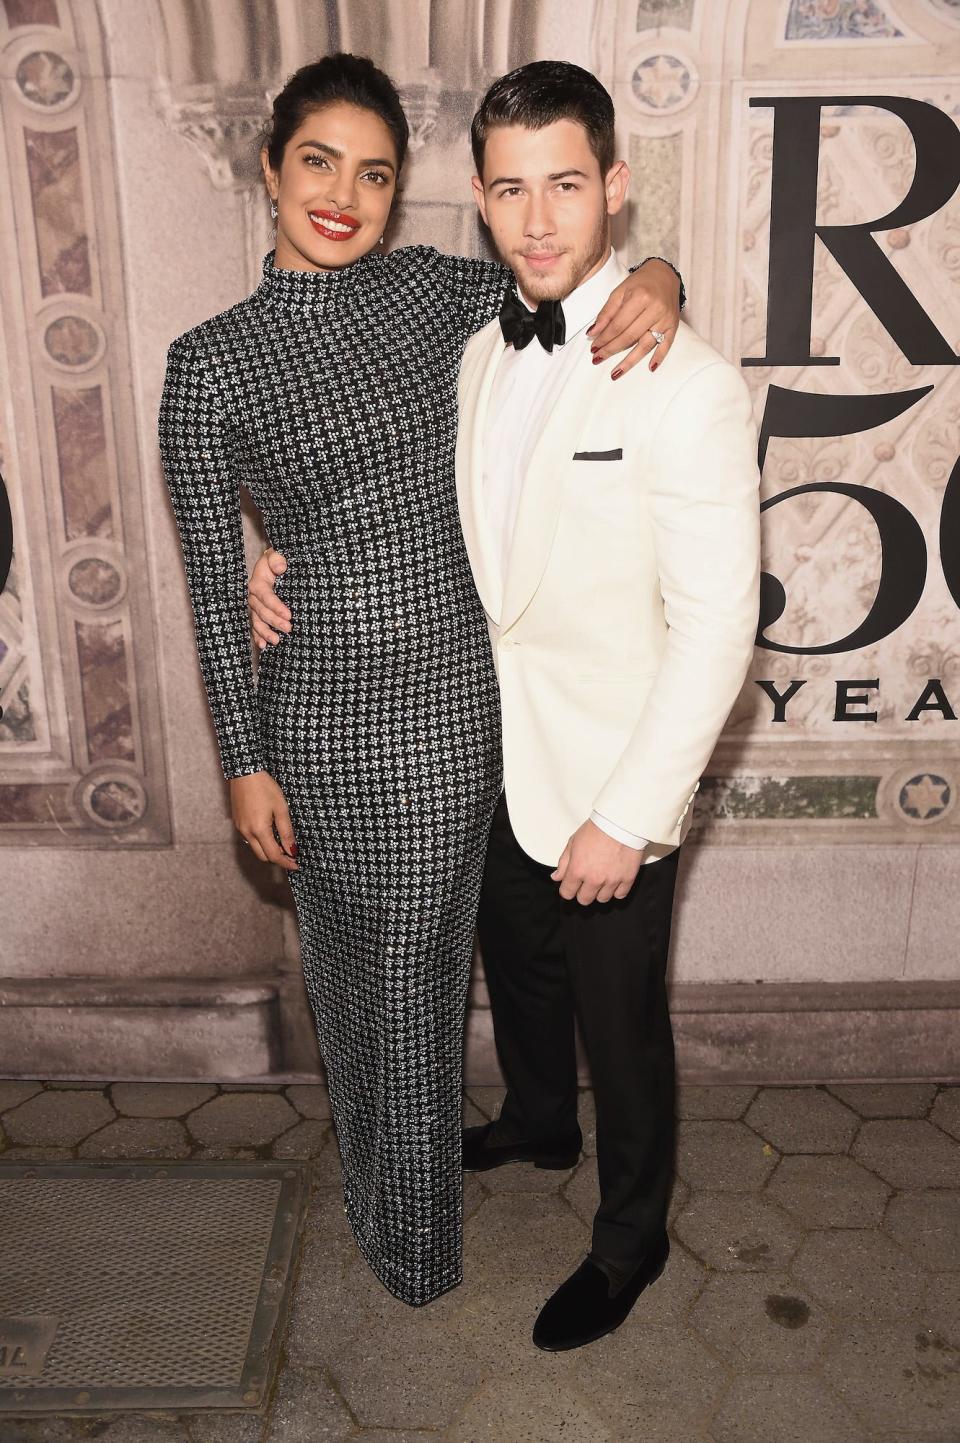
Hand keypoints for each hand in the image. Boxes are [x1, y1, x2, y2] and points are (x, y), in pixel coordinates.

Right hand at [230, 771, 299, 870]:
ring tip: (283, 843)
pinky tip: (270, 833)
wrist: (244, 772)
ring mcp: (240, 828)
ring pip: (255, 849)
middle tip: (292, 855)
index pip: (274, 856)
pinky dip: (261, 842)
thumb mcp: (281, 808)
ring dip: (268, 851)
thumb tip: (292, 850)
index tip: (297, 865)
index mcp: (259, 830)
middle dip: (278, 859)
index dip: (287, 863)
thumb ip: (286, 831)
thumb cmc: (264, 787)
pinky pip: (250, 839)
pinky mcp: (237, 823)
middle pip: (263, 857)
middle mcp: (247, 832)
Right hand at [249, 545, 291, 648]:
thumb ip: (277, 559)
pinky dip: (258, 637)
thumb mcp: (276, 556)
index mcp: (258, 583)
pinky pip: (255, 627)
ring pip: (257, 621)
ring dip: (265, 632)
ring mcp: (254, 607)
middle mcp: (253, 597)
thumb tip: (281, 566)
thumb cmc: (277, 561)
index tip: (289, 615)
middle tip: (288, 629)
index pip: (266, 596)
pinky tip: (263, 646)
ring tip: (276, 641)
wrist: (273, 565)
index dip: (276, 606)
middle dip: (274, 622)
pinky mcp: (257, 614)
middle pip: (261, 611)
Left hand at [551, 819, 643, 904]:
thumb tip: (557, 877)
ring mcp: (611, 880)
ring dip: (600, 892)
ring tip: (601, 879)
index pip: (567, 893)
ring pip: (602, 899)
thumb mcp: (573, 842)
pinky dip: (616, 890)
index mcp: (577, 870)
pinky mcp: (627, 878)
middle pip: (584, 899)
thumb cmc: (596, 829)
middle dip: (583, 893)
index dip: (567, 889)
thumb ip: (564, 863)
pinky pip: (620, 895)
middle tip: (586, 883)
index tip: (571, 885)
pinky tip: (613, 881)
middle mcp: (594, 879)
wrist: (620, 822)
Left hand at [587, 257, 681, 378]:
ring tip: (616, 373)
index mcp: (640, 297)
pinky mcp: (674, 326)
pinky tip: (650, 368)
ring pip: (645, 345)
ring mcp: (665, 319)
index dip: (604, 338)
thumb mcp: (620, 291)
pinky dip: (659, 357)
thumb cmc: (640, 283)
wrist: (665, 275)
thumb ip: (606, 313)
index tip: (593, 348)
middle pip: (629, 336)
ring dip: (629, 361)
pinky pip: (666, 345)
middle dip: (611, 349)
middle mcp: (655, 309)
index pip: (618, 325)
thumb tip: (592, 333)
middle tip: (598, 359)